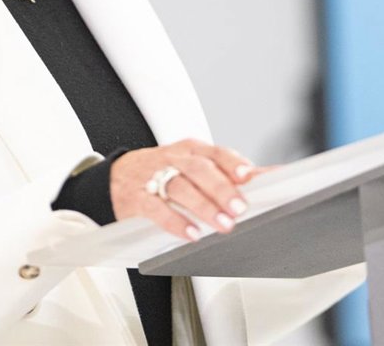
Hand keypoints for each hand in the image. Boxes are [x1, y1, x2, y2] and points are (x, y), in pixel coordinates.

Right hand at [110, 139, 256, 240]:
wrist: (116, 177)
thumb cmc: (163, 171)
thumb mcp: (192, 165)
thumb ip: (226, 172)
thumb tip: (267, 176)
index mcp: (191, 150)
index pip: (216, 152)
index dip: (233, 163)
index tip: (250, 175)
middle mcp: (174, 160)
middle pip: (200, 169)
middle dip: (221, 188)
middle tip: (239, 208)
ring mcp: (154, 177)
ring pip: (181, 187)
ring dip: (204, 207)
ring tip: (223, 224)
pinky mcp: (138, 198)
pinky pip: (156, 208)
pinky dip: (175, 221)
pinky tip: (191, 233)